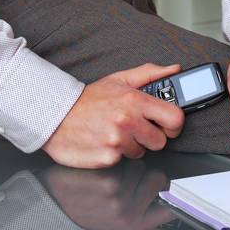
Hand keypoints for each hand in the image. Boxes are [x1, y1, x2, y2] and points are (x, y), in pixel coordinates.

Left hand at [40, 163, 179, 229]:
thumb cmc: (92, 213)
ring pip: (141, 166)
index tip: (163, 190)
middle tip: (126, 182)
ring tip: (110, 177)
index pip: (171, 207)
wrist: (55, 204)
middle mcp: (129, 215)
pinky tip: (100, 172)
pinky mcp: (107, 181)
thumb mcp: (121, 229)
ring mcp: (119, 198)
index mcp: (136, 226)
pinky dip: (114, 161)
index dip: (169, 194)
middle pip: (159, 179)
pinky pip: (125, 161)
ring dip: (128, 166)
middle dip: (144, 174)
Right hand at [42, 62, 184, 168]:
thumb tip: (174, 69)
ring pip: (141, 152)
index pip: (175, 118)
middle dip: (150, 136)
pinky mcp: (106, 158)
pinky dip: (115, 154)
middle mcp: (127, 121)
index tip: (168, 125)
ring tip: (115, 133)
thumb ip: (149, 74)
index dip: (174, 124)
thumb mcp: (119, 79)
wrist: (55, 116)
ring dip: (131, 145)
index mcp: (135, 100)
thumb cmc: (88, 99)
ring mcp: (117, 141)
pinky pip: (122, 161)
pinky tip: (104, 142)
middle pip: (160, 141)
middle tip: (135, 129)